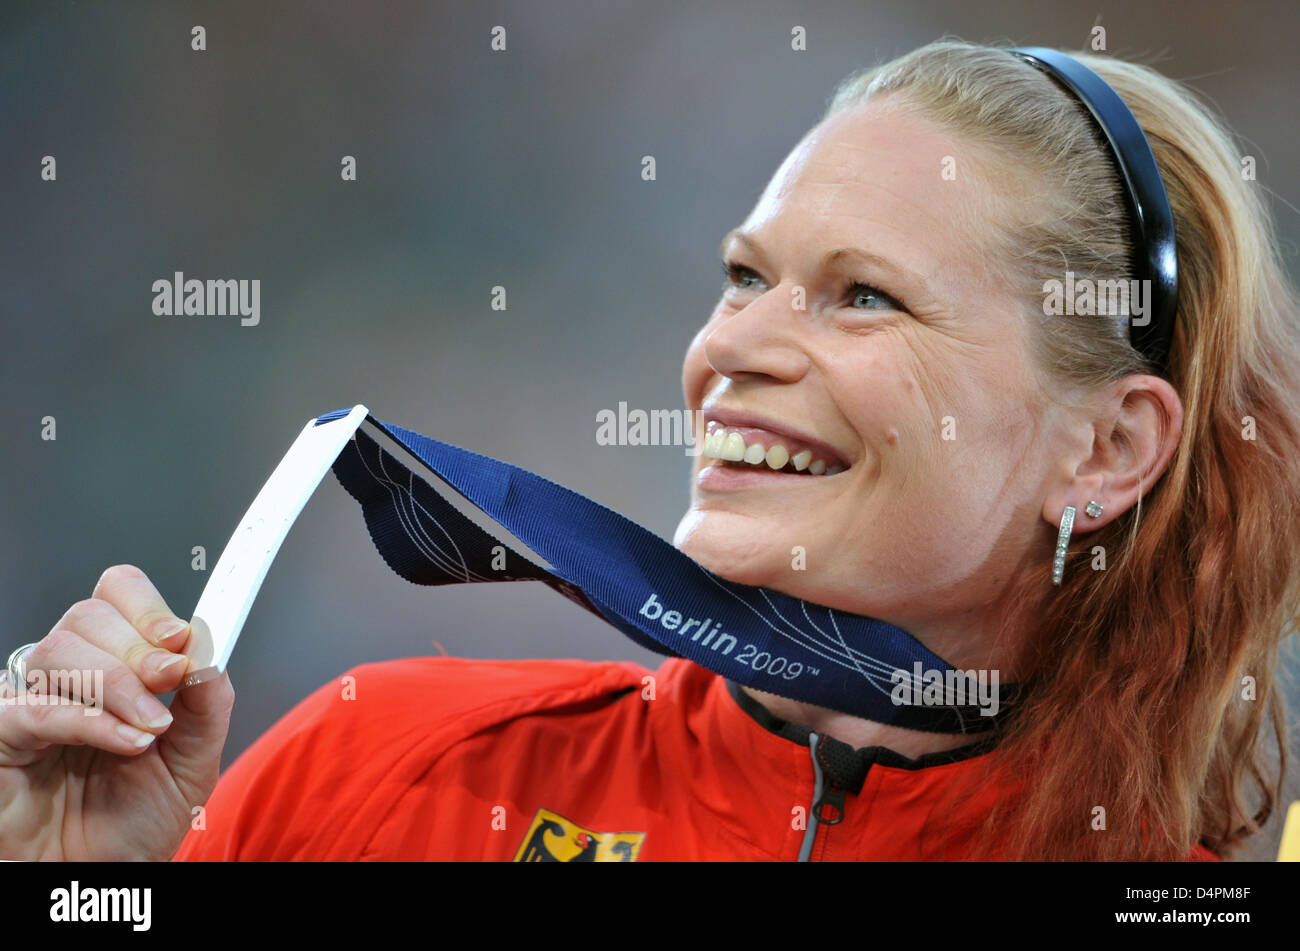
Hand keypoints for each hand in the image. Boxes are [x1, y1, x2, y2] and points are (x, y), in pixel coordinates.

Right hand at [0, 565, 234, 860]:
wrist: (108, 875)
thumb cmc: (139, 819)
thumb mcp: (195, 759)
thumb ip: (209, 705)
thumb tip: (211, 655)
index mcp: (117, 664)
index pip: (117, 595)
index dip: (148, 606)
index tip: (183, 636)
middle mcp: (70, 675)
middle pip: (88, 615)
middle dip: (139, 645)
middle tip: (171, 680)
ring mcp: (30, 702)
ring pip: (58, 650)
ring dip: (118, 684)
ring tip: (151, 729)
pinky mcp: (1, 737)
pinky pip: (33, 709)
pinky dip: (88, 721)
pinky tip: (127, 742)